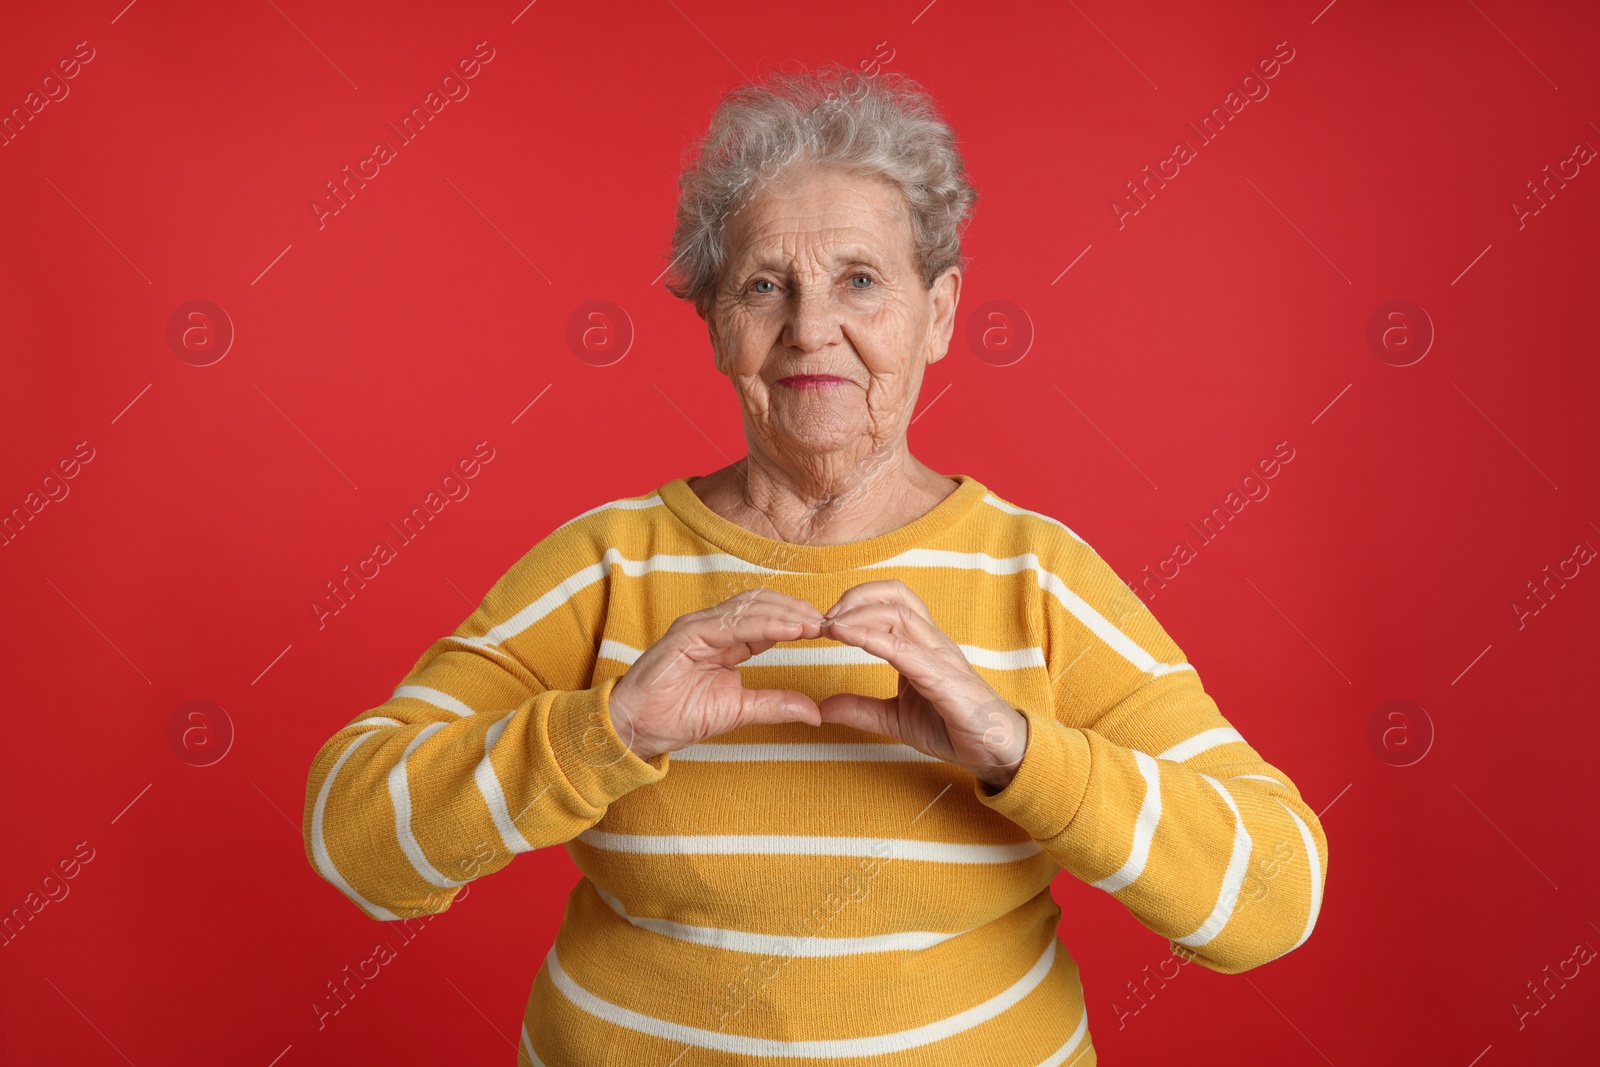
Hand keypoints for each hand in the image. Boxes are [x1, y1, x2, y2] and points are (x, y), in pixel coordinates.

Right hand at [608, 588, 826, 761]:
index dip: (798, 622)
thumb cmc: (679, 717)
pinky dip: (765, 625)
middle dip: (796, 611)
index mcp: (726, 640)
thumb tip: (816, 713)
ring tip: (814, 624)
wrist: (638, 728)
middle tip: (828, 623)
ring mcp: (699, 625)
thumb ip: (776, 705)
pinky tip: (790, 631)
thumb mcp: (740, 711)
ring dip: (786, 614)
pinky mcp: (687, 633)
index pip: (768, 620)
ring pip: (750, 608)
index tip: (828, 631)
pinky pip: (732, 623)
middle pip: (762, 604)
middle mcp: (713, 626)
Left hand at [815, 580, 1029, 789]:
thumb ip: (861, 710)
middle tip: (823, 619)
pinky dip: (869, 637)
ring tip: (829, 626)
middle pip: (893, 595)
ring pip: (897, 613)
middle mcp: (932, 641)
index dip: (856, 602)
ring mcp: (939, 656)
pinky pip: (902, 648)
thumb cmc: (953, 728)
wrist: (995, 751)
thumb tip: (822, 709)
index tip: (826, 622)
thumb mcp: (895, 720)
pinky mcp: (941, 677)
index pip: (891, 601)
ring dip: (857, 614)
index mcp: (922, 644)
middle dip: (853, 598)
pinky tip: (845, 637)